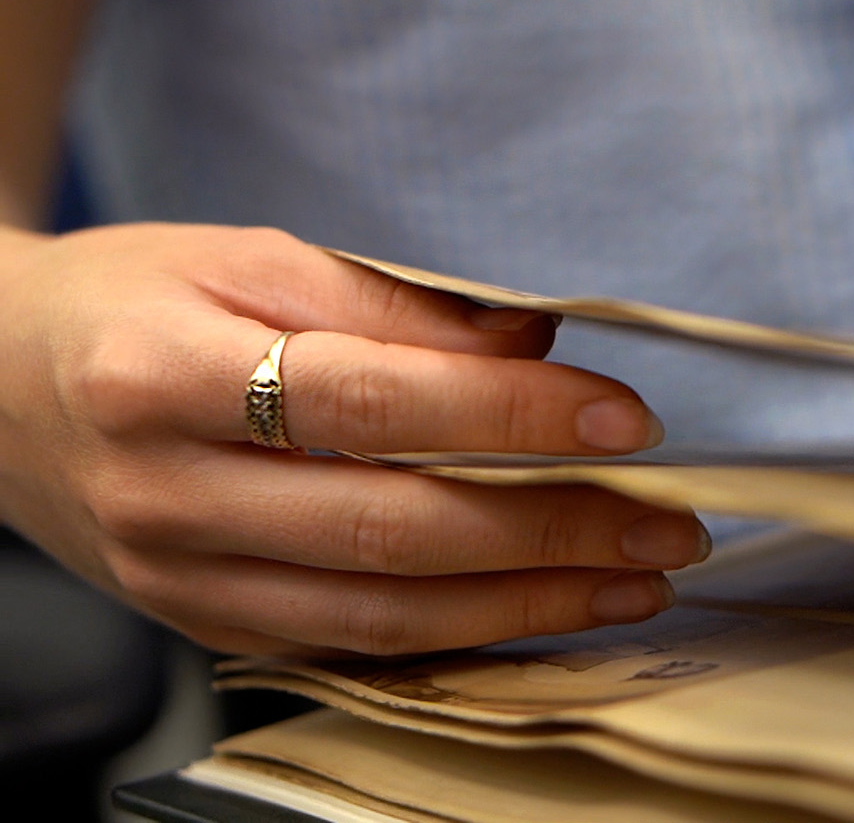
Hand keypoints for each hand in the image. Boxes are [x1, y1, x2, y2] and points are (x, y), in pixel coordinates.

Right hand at [0, 223, 707, 655]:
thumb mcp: (245, 258)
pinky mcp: (203, 626)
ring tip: (635, 579)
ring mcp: (180, 580)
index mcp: (164, 374)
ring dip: (529, 604)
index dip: (509, 414)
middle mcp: (165, 495)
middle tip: (666, 522)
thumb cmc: (132, 303)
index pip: (372, 401)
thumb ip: (394, 301)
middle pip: (390, 528)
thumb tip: (535, 339)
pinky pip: (352, 650)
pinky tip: (546, 613)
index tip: (623, 418)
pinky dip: (463, 639)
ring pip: (382, 614)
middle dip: (551, 531)